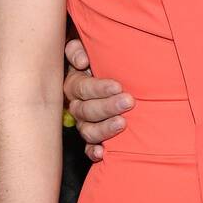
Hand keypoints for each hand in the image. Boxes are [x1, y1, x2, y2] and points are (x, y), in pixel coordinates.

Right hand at [63, 36, 133, 160]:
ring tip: (123, 124)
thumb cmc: (100, 59)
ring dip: (104, 129)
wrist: (107, 73)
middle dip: (107, 107)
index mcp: (74, 84)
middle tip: (128, 102)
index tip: (118, 86)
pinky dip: (93, 151)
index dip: (98, 88)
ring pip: (87, 130)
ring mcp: (84, 122)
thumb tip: (82, 61)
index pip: (82, 88)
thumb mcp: (87, 48)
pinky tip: (101, 153)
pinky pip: (88, 147)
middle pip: (86, 110)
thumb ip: (78, 49)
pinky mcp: (93, 136)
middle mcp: (76, 105)